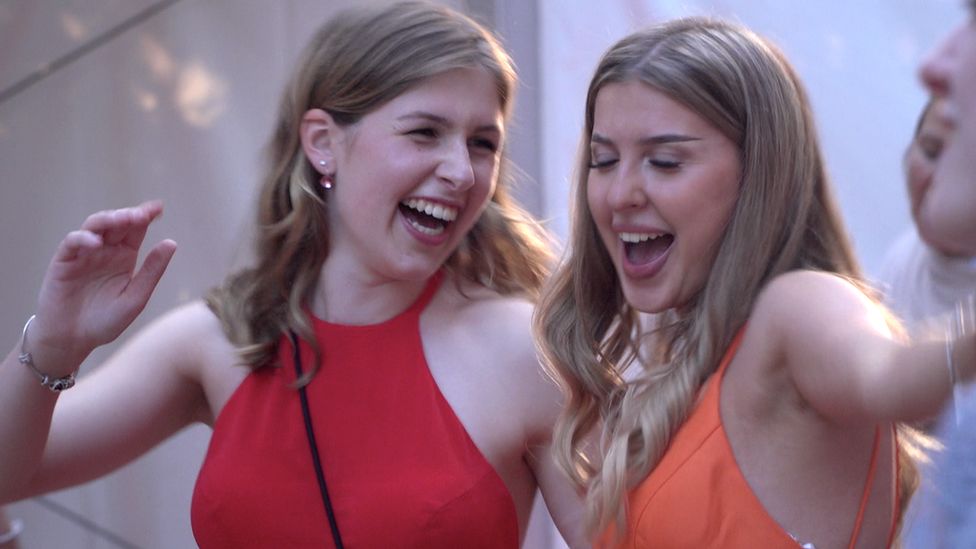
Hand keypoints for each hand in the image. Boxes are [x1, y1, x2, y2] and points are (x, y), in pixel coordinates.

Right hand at [29, 201, 176, 370]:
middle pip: (117, 223)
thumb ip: (152, 271)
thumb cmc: (105, 321)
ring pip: (94, 226)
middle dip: (129, 215)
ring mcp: (83, 254)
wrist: (73, 340)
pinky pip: (72, 242)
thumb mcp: (135, 298)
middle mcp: (105, 251)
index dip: (146, 215)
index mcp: (125, 256)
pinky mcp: (63, 262)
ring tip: (123, 220)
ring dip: (108, 220)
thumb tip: (171, 242)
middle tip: (142, 214)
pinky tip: (95, 242)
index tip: (159, 207)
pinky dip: (83, 239)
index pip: (136, 229)